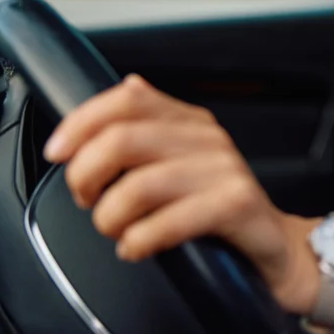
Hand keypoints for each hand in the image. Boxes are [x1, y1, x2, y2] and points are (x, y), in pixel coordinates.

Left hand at [43, 75, 321, 315]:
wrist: (274, 247)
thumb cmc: (219, 209)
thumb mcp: (183, 162)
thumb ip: (153, 127)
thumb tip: (127, 85)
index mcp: (190, 121)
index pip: (127, 99)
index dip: (82, 121)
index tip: (58, 153)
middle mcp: (208, 138)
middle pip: (123, 139)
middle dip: (86, 175)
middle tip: (88, 201)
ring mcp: (225, 170)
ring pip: (140, 185)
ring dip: (110, 217)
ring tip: (115, 231)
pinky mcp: (237, 204)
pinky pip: (170, 221)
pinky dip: (139, 240)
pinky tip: (136, 248)